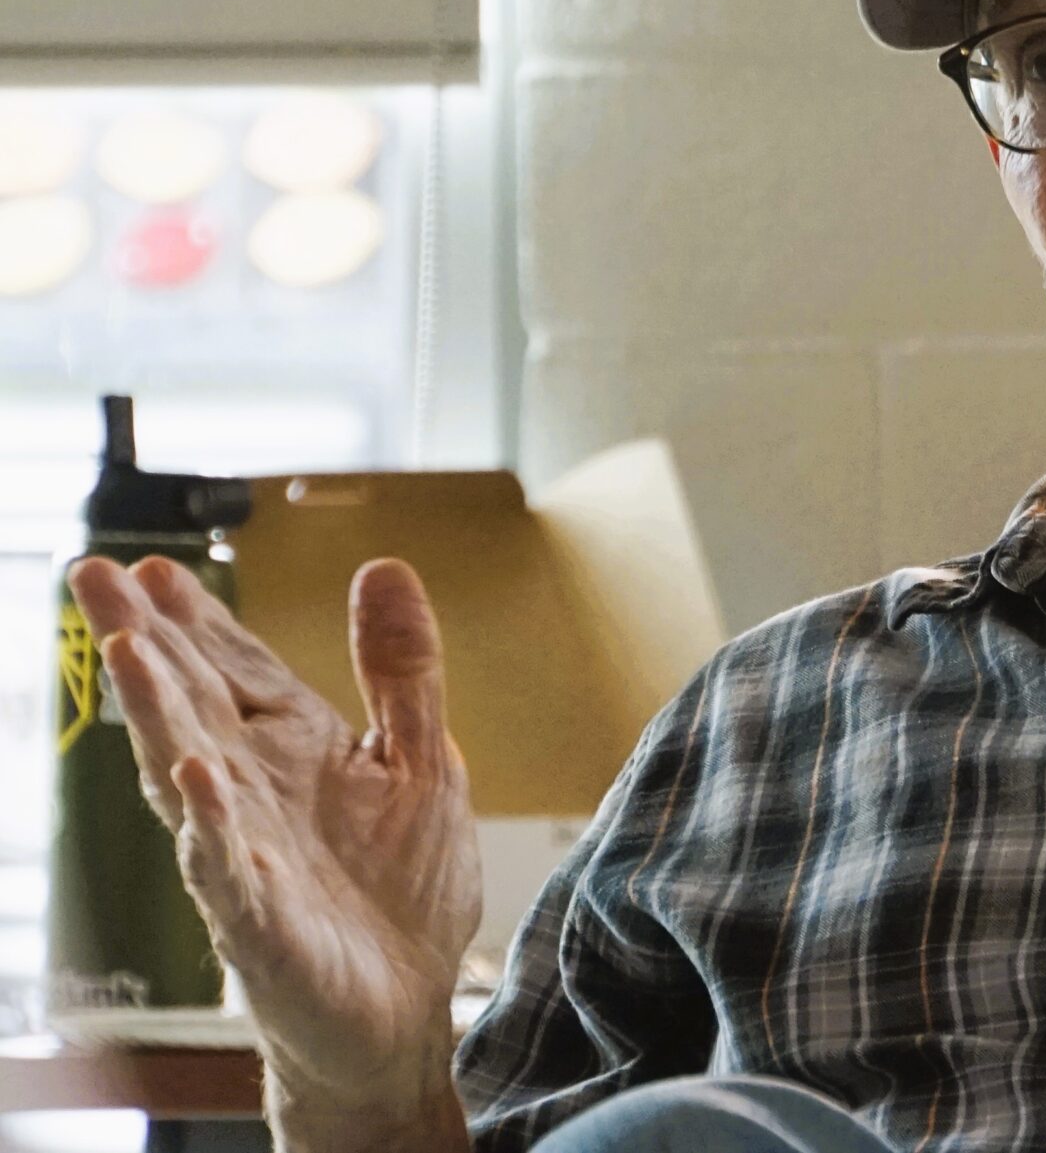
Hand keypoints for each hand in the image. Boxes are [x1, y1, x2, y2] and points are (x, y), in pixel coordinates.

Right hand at [65, 556, 480, 1108]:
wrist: (402, 1010)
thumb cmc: (400, 889)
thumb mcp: (423, 759)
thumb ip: (402, 671)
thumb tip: (384, 566)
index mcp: (293, 751)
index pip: (233, 671)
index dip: (195, 618)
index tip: (151, 562)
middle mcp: (254, 795)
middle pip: (190, 705)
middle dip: (145, 639)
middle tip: (95, 572)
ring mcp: (249, 857)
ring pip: (190, 775)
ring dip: (159, 716)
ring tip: (133, 651)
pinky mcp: (263, 924)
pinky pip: (227, 871)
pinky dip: (212, 827)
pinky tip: (196, 782)